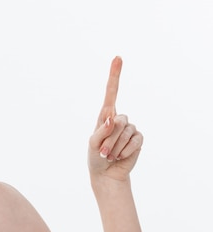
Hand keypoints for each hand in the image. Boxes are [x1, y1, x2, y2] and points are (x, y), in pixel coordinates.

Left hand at [88, 56, 142, 181]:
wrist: (106, 173)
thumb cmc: (95, 156)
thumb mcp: (93, 144)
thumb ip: (102, 130)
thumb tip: (112, 117)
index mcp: (105, 116)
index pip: (111, 93)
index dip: (115, 76)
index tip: (117, 58)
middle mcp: (118, 119)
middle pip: (118, 120)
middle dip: (109, 138)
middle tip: (103, 152)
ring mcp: (130, 128)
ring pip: (126, 132)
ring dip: (116, 147)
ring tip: (110, 155)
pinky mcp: (138, 139)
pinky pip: (135, 141)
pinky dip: (126, 151)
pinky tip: (120, 156)